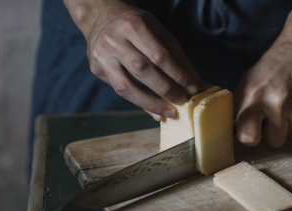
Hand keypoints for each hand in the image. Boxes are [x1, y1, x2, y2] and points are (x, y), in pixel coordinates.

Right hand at [67, 0, 199, 119]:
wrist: (101, 17)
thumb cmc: (136, 25)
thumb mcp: (158, 31)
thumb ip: (175, 56)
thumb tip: (194, 83)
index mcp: (133, 26)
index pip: (158, 54)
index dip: (177, 74)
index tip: (192, 88)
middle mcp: (114, 41)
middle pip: (142, 70)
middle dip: (166, 89)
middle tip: (182, 100)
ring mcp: (102, 57)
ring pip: (126, 87)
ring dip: (151, 103)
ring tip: (169, 112)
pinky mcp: (97, 69)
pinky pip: (120, 91)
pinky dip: (140, 103)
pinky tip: (154, 111)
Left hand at [235, 39, 291, 146]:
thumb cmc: (271, 66)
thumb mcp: (247, 82)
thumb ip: (241, 106)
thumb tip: (236, 128)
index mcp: (254, 98)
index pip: (248, 136)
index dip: (249, 138)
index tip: (251, 132)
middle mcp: (277, 105)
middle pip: (275, 142)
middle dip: (272, 134)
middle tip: (270, 120)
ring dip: (287, 124)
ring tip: (285, 104)